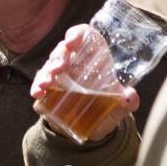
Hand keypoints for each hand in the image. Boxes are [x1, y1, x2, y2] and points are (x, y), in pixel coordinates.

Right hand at [31, 25, 137, 141]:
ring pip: (50, 64)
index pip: (85, 37)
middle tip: (59, 69)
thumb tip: (130, 95)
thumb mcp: (117, 109)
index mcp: (94, 60)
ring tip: (47, 83)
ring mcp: (60, 75)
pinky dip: (36, 86)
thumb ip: (126, 103)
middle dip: (59, 56)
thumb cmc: (104, 112)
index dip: (77, 35)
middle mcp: (75, 63)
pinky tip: (37, 93)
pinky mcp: (48, 89)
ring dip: (47, 71)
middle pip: (64, 49)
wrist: (88, 130)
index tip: (72, 42)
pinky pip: (39, 82)